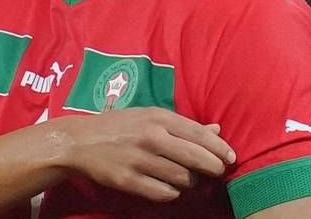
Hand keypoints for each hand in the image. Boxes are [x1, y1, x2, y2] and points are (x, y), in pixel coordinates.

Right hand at [51, 107, 235, 201]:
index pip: (200, 134)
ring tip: (190, 178)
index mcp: (157, 117)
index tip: (231, 158)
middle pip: (196, 158)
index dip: (220, 148)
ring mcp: (140, 160)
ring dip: (191, 181)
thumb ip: (183, 125)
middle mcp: (151, 137)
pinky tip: (170, 186)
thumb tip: (217, 130)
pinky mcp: (129, 181)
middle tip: (217, 172)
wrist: (79, 141)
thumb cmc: (119, 126)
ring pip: (183, 178)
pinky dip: (172, 192)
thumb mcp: (150, 116)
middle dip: (213, 168)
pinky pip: (164, 193)